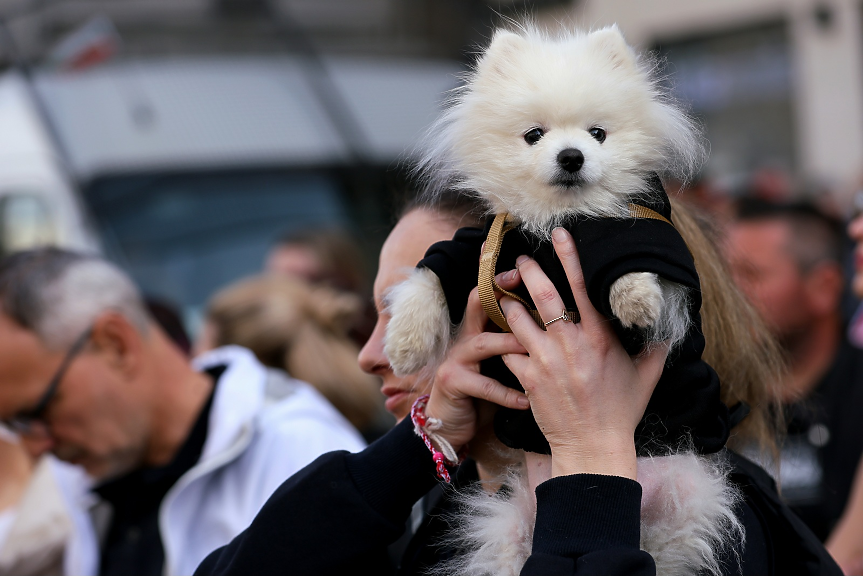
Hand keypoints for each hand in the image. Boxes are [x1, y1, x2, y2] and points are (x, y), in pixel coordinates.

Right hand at [425, 273, 529, 452]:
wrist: (451, 423)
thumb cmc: (484, 388)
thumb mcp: (499, 359)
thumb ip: (516, 338)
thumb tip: (554, 319)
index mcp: (478, 327)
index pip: (486, 292)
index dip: (499, 276)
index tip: (520, 263)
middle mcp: (465, 337)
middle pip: (477, 304)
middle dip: (498, 291)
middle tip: (524, 281)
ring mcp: (456, 358)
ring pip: (484, 343)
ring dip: (511, 344)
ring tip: (535, 347)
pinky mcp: (453, 382)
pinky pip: (485, 386)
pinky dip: (509, 394)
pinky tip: (528, 400)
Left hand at [500, 227, 667, 479]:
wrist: (593, 448)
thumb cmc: (620, 412)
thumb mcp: (645, 377)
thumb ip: (655, 348)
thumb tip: (667, 327)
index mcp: (599, 337)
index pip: (582, 287)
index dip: (569, 256)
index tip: (558, 234)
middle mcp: (571, 344)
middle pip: (543, 295)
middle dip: (529, 271)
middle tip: (521, 259)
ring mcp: (546, 361)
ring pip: (517, 319)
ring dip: (509, 305)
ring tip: (505, 297)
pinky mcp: (528, 379)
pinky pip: (509, 351)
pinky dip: (505, 343)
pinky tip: (503, 340)